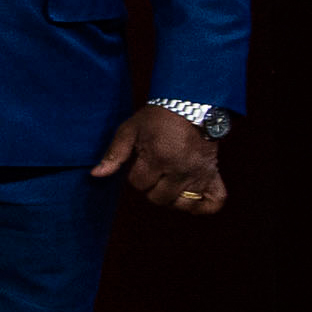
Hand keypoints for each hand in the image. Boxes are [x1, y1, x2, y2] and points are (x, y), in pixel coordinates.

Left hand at [94, 104, 226, 214]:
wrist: (191, 106)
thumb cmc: (157, 118)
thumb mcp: (130, 130)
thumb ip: (114, 154)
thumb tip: (96, 175)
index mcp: (158, 157)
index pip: (139, 184)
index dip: (135, 175)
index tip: (141, 161)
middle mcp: (180, 169)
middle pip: (159, 198)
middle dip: (151, 187)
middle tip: (155, 171)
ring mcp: (199, 174)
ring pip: (183, 205)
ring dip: (172, 198)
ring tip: (169, 183)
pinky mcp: (214, 175)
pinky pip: (214, 202)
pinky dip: (204, 206)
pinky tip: (192, 197)